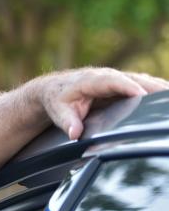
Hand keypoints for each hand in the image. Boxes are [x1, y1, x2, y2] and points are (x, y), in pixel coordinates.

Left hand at [36, 68, 168, 139]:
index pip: (112, 81)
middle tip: (167, 98)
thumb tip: (74, 134)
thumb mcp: (58, 112)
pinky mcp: (123, 84)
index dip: (127, 87)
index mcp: (90, 80)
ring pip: (142, 80)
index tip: (141, 95)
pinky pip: (143, 85)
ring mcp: (117, 79)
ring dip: (159, 88)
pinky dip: (156, 91)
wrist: (54, 90)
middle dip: (152, 87)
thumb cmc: (57, 101)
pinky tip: (166, 100)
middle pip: (134, 79)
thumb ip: (67, 122)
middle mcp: (106, 76)